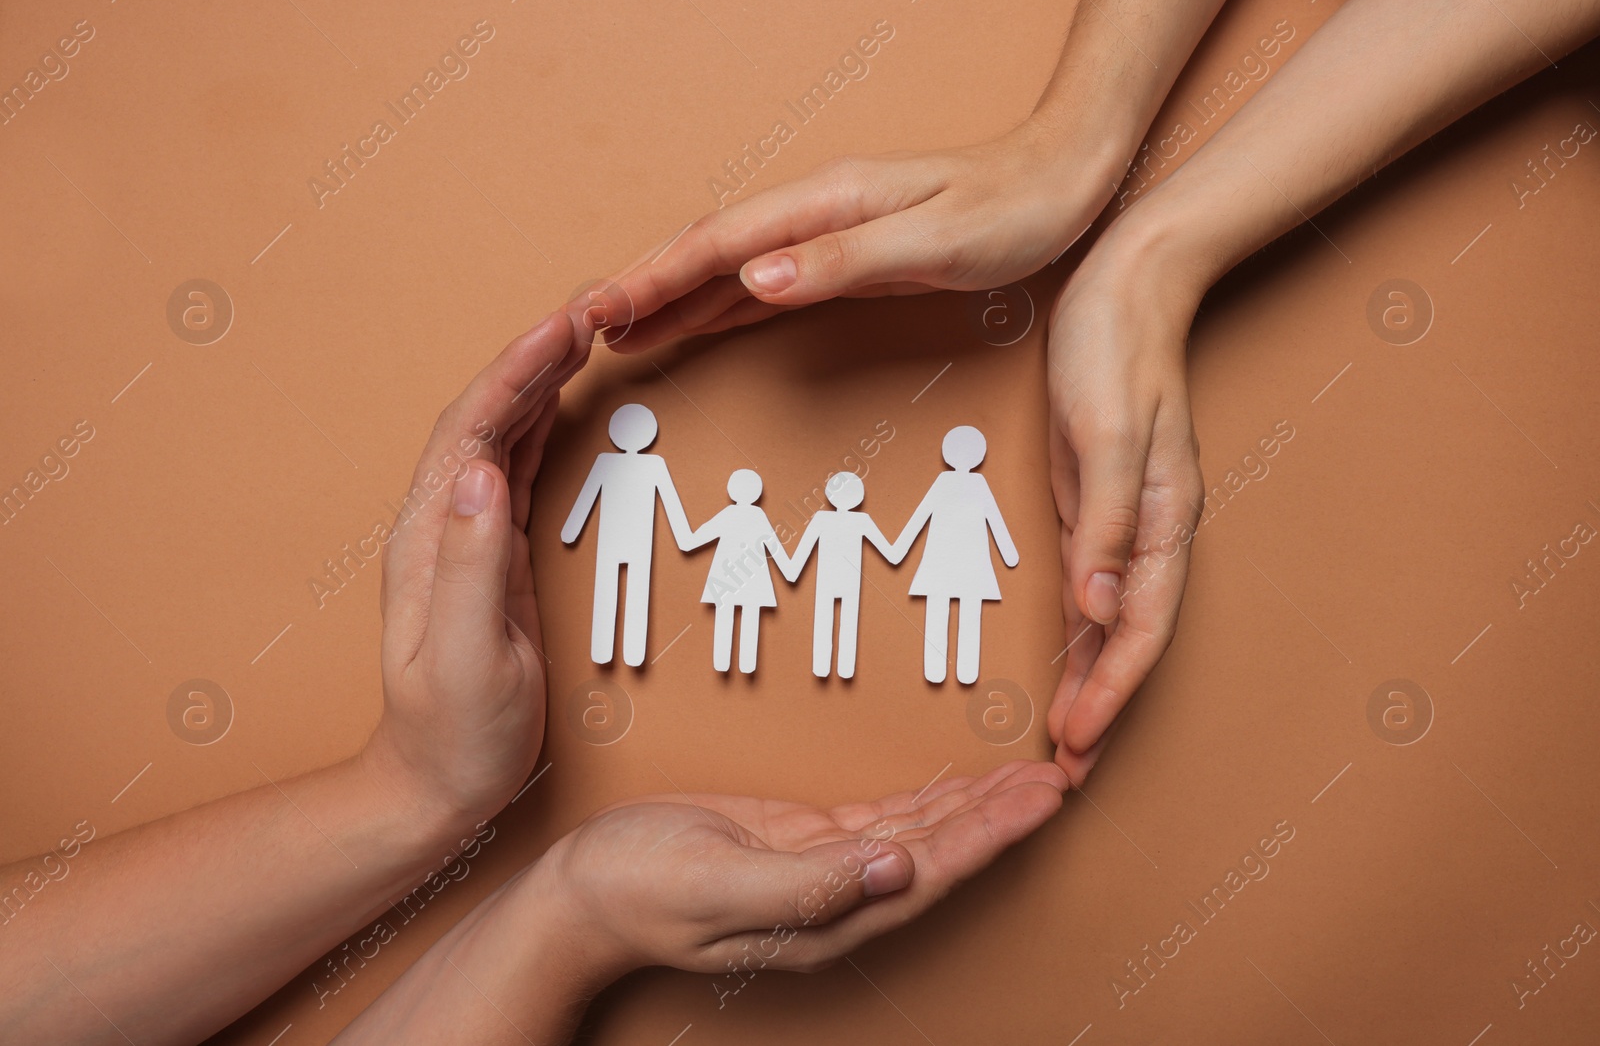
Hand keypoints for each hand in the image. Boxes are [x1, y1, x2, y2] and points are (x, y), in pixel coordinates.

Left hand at [362, 312, 588, 828]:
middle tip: (588, 308)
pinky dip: (542, 424)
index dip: (517, 371)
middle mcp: (443, 524)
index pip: (474, 429)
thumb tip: (484, 471)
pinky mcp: (492, 555)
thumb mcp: (464, 652)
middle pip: (486, 415)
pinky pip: (518, 469)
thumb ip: (471, 564)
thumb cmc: (452, 731)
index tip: (564, 326)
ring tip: (581, 335)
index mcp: (432, 537)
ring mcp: (466, 537)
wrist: (435, 782)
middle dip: (533, 355)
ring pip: (502, 433)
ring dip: (538, 380)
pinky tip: (562, 402)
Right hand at [533, 760, 1068, 982]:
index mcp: (825, 918)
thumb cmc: (639, 890)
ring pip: (919, 834)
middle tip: (1062, 773)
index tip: (1043, 797)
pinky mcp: (802, 841)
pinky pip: (882, 819)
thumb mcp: (719, 882)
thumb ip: (809, 883)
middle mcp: (837, 899)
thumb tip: (898, 870)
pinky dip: (927, 799)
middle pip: (941, 854)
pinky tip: (960, 785)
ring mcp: (822, 870)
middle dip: (1002, 816)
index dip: (992, 836)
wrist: (585, 891)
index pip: (931, 873)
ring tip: (1031, 775)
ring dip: (976, 805)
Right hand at [584, 121, 1124, 352]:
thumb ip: (839, 261)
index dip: (654, 280)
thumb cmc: (1012, 208)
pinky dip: (723, 304)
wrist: (1068, 177)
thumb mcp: (930, 240)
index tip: (602, 313)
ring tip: (624, 333)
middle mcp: (817, 213)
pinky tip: (701, 322)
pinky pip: (767, 281)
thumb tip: (753, 280)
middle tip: (590, 331)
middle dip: (645, 289)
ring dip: (675, 300)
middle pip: (708, 252)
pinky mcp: (849, 253)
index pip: (718, 245)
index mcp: (825, 203)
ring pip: (731, 268)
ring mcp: (829, 232)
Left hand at [1043, 220, 1205, 781]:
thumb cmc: (1116, 350)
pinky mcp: (1100, 501)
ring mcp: (1128, 518)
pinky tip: (1067, 654)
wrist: (1127, 283)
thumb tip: (1097, 607)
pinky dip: (1080, 628)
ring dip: (1093, 675)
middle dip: (1105, 701)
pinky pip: (1094, 581)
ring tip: (1068, 730)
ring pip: (1112, 617)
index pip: (1138, 628)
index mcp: (1164, 520)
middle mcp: (1152, 530)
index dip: (1111, 690)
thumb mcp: (1107, 435)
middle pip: (1131, 637)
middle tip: (1070, 763)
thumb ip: (1106, 524)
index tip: (1078, 740)